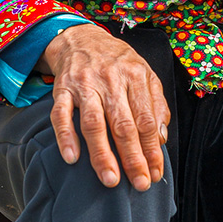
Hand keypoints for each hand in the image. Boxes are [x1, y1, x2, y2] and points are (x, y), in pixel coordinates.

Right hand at [37, 24, 170, 191]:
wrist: (81, 38)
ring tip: (110, 179)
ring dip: (102, 154)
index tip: (155, 172)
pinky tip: (71, 158)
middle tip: (139, 183)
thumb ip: (156, 103)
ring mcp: (85, 84)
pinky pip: (61, 114)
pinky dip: (65, 136)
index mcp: (135, 75)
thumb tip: (161, 138)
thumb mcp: (144, 72)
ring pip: (94, 122)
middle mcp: (110, 80)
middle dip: (132, 157)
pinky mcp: (62, 88)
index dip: (152, 148)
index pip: (146, 119)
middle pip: (123, 124)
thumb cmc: (117, 61)